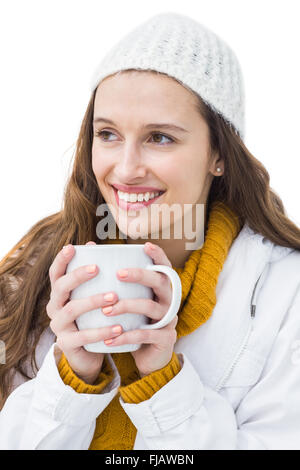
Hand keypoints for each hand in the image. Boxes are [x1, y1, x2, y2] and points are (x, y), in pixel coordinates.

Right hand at [46, 241, 123, 383]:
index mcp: (60, 294)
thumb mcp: (91, 297)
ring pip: (72, 310)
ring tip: (114, 297)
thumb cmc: (92, 318)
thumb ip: (93, 276)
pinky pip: (83, 336)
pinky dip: (101, 331)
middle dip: (77, 276)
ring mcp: (58, 326)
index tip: (71, 247)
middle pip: (60, 288)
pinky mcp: (67, 344)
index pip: (55, 274)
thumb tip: (94, 244)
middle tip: (97, 268)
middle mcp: (54, 308)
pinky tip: (119, 327)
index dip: (61, 260)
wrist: (88, 355)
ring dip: (93, 301)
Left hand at [101, 242, 177, 376]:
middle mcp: (169, 302)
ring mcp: (169, 321)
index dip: (158, 255)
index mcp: (162, 291)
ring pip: (150, 308)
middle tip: (118, 273)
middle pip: (160, 282)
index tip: (145, 245)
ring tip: (106, 311)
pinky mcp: (165, 340)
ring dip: (126, 306)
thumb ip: (120, 286)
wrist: (150, 359)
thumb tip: (93, 253)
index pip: (165, 268)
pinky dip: (125, 336)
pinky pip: (144, 334)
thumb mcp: (131, 304)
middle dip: (140, 275)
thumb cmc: (135, 324)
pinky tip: (109, 339)